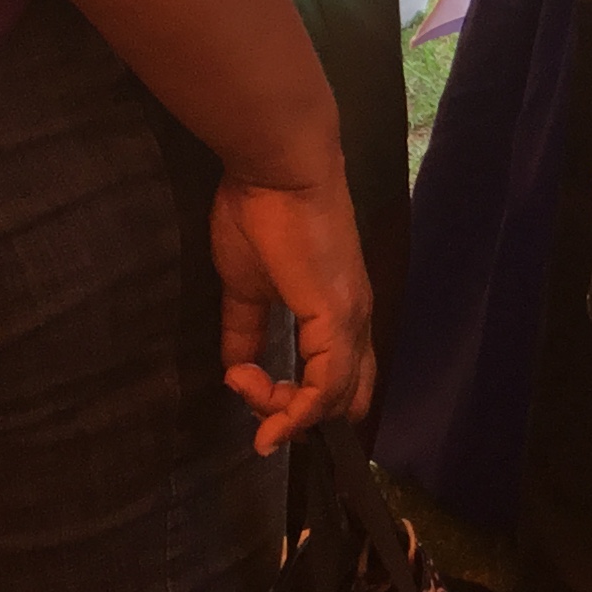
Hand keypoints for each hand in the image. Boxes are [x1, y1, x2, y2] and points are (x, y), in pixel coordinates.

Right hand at [212, 169, 375, 451]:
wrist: (278, 170)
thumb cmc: (261, 214)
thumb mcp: (245, 286)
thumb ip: (246, 329)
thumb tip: (236, 367)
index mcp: (339, 312)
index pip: (338, 380)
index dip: (300, 404)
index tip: (244, 388)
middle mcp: (356, 322)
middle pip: (346, 399)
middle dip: (299, 420)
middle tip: (257, 413)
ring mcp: (351, 321)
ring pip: (333, 400)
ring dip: (284, 413)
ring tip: (244, 388)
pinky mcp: (337, 319)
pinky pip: (325, 388)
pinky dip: (294, 412)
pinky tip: (261, 410)